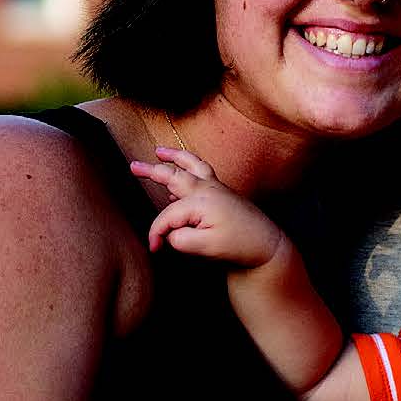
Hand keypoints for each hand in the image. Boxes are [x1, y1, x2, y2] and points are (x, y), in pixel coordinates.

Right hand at [139, 148, 285, 268]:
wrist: (267, 245)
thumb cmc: (238, 246)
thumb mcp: (205, 248)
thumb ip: (180, 240)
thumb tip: (168, 234)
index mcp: (200, 201)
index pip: (166, 217)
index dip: (156, 233)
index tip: (154, 250)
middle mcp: (206, 189)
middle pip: (173, 174)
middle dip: (151, 170)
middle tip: (132, 166)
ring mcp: (216, 187)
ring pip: (191, 164)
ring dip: (174, 156)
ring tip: (158, 151)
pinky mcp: (222, 192)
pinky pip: (200, 173)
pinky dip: (186, 169)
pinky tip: (178, 179)